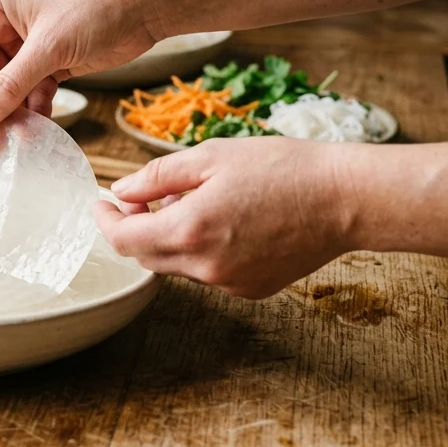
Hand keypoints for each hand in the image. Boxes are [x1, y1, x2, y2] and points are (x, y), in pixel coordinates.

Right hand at [0, 0, 158, 127]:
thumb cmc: (96, 6)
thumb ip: (12, 84)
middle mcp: (7, 25)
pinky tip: (39, 130)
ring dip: (13, 115)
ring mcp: (30, 45)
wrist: (146, 4)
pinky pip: (33, 92)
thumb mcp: (49, 47)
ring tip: (18, 142)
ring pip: (9, 88)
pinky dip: (35, 111)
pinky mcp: (53, 61)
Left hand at [94, 137, 355, 298]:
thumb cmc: (282, 168)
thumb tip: (121, 190)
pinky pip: (208, 273)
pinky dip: (200, 250)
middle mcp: (205, 267)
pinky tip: (222, 221)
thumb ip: (157, 177)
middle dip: (135, 227)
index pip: (124, 240)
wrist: (345, 199)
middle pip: (146, 256)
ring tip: (189, 201)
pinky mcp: (252, 289)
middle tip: (143, 196)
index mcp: (190, 230)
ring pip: (178, 265)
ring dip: (169, 238)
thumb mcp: (210, 157)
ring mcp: (230, 284)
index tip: (102, 202)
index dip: (105, 220)